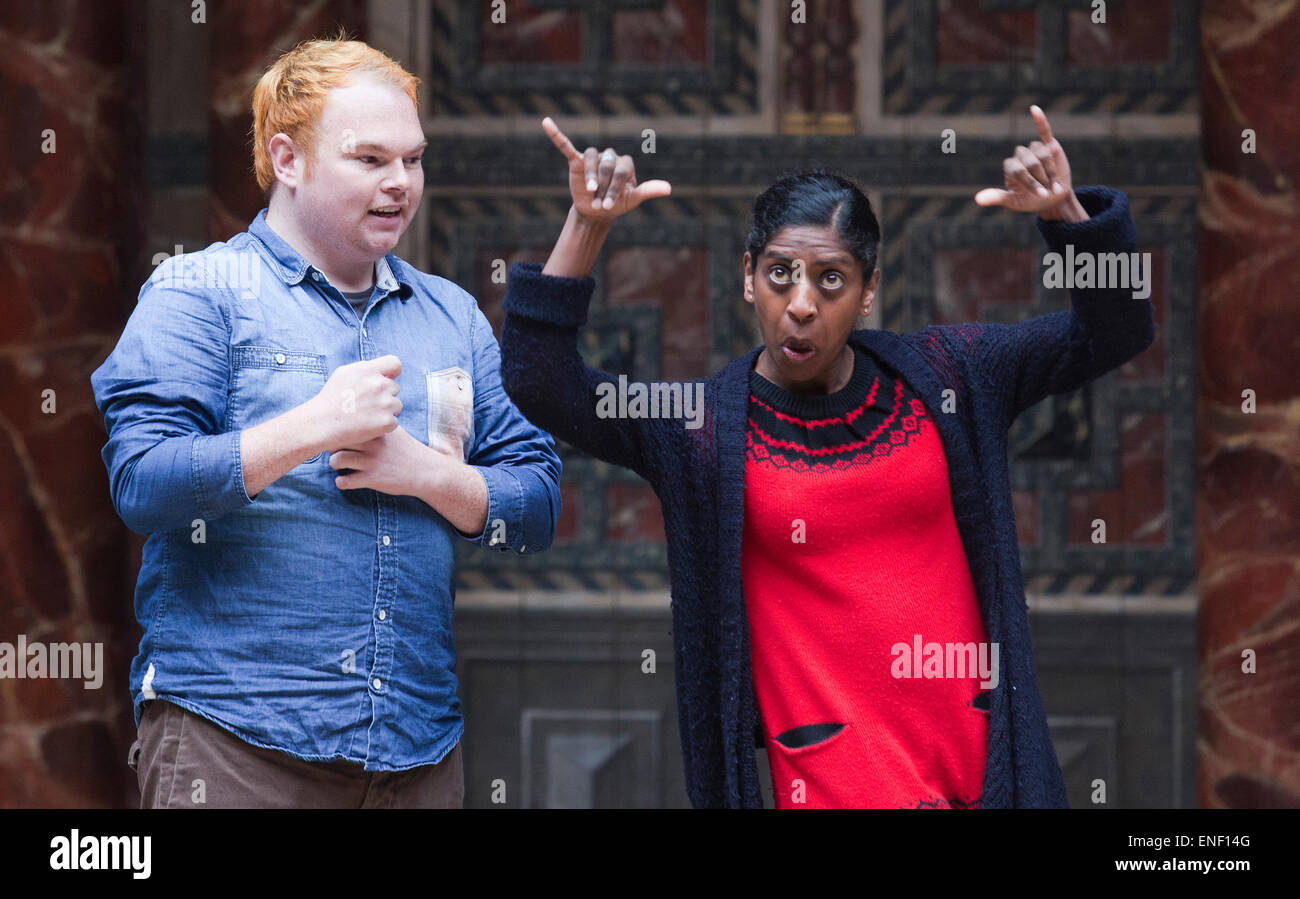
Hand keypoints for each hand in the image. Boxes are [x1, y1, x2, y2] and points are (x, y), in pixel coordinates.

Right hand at [308, 355, 402, 451]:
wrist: (321, 424)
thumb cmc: (331, 399)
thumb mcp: (344, 374)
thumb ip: (366, 370)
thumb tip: (386, 371)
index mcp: (368, 370)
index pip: (395, 363)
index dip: (392, 373)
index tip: (386, 380)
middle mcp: (378, 384)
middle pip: (395, 387)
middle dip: (385, 395)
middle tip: (367, 404)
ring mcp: (384, 403)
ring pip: (397, 405)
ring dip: (387, 410)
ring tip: (366, 415)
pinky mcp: (386, 421)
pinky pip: (394, 421)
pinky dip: (384, 425)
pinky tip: (368, 426)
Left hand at [329, 423, 447, 495]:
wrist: (425, 471)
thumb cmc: (406, 450)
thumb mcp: (393, 431)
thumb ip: (376, 422)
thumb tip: (354, 415)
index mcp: (376, 429)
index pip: (347, 423)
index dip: (338, 428)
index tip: (337, 434)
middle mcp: (372, 443)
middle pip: (337, 439)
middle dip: (331, 445)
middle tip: (335, 449)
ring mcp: (372, 461)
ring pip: (336, 460)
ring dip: (334, 463)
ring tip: (339, 464)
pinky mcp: (372, 478)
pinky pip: (344, 481)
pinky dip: (341, 482)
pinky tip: (346, 480)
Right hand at [542, 116, 671, 220]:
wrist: (597, 212)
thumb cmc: (617, 204)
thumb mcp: (633, 199)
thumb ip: (648, 190)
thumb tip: (669, 189)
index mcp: (625, 163)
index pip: (622, 170)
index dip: (616, 188)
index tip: (611, 206)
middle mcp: (610, 156)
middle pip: (607, 164)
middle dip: (604, 186)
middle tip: (600, 203)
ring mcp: (593, 157)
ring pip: (591, 158)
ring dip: (591, 175)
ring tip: (590, 191)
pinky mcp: (577, 160)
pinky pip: (566, 145)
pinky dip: (556, 134)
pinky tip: (546, 123)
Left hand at [974, 105, 1086, 221]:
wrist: (1052, 198)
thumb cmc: (1031, 200)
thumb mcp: (1014, 201)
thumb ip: (998, 197)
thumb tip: (977, 200)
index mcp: (1010, 168)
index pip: (1017, 169)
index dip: (1030, 182)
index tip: (1040, 195)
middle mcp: (1020, 156)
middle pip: (1030, 161)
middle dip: (1041, 178)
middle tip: (1047, 192)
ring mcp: (1034, 150)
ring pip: (1042, 154)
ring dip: (1050, 170)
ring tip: (1054, 186)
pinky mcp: (1049, 145)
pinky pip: (1044, 130)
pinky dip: (1040, 120)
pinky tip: (1034, 109)